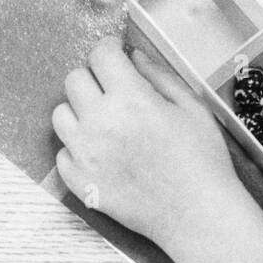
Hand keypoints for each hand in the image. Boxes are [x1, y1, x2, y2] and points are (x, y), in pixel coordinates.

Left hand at [52, 36, 241, 248]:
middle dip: (94, 77)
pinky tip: (103, 151)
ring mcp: (84, 154)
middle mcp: (99, 123)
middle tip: (114, 89)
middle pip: (74, 80)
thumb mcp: (191, 107)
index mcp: (130, 99)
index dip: (109, 48)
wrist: (197, 214)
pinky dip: (78, 147)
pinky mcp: (79, 181)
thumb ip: (159, 76)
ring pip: (61, 114)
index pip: (100, 56)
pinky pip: (62, 152)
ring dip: (80, 110)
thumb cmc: (202, 159)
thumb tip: (133, 56)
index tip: (116, 53)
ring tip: (105, 121)